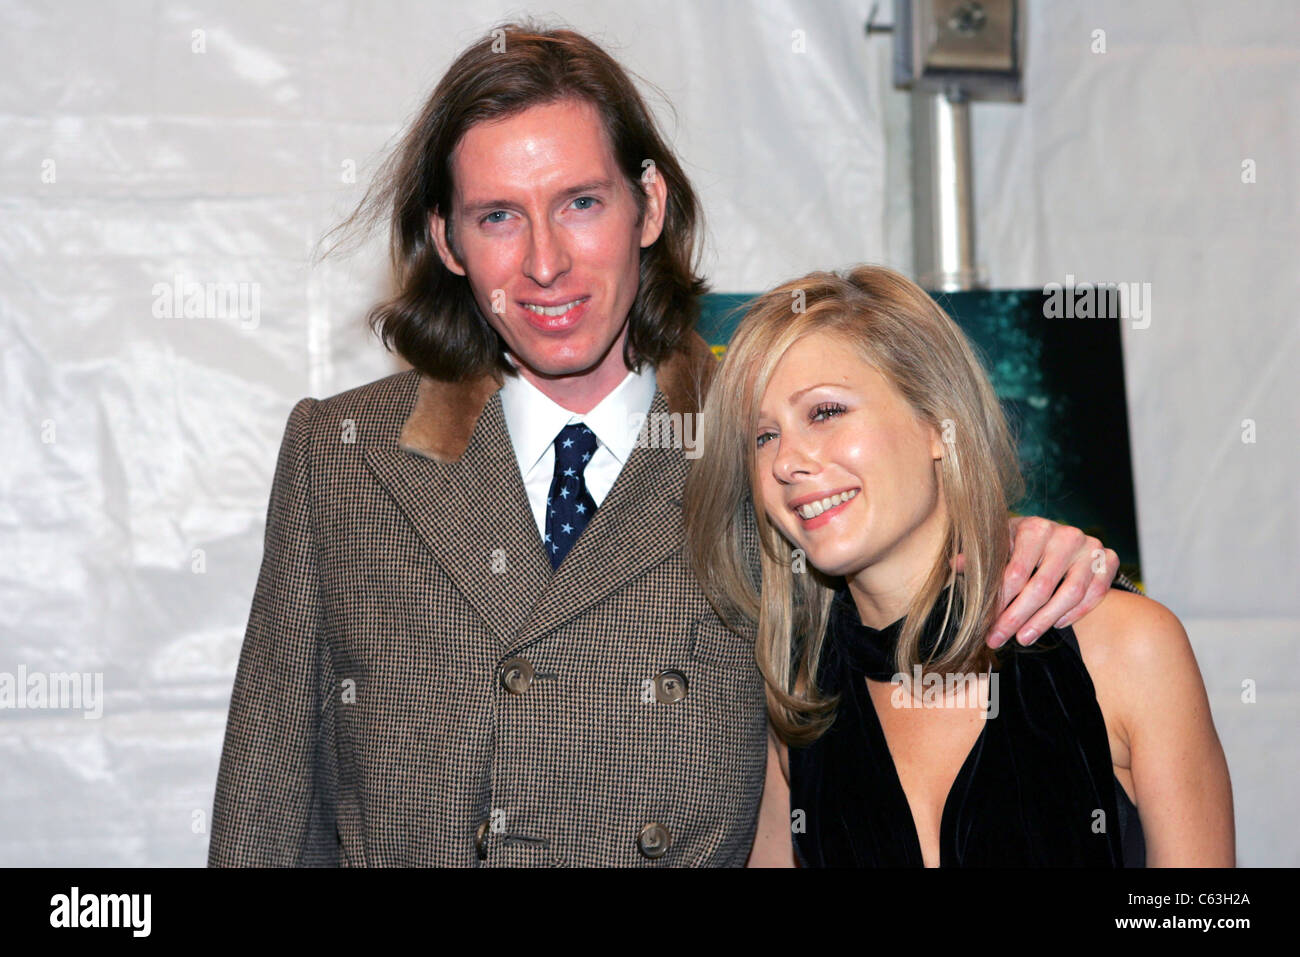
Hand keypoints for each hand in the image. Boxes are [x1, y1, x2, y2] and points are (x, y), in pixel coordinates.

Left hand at [984, 516, 1116, 647]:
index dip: (999, 602)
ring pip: (1070, 594)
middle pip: (1041, 586)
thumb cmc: (1021, 544)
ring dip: (1045, 621)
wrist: (1059, 537)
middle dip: (1017, 617)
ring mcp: (1091, 547)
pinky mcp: (1109, 559)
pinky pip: (1095, 594)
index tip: (985, 624)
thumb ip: (980, 558)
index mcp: (1034, 527)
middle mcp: (1066, 534)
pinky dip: (1075, 613)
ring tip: (1024, 638)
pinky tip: (1056, 625)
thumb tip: (954, 565)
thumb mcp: (999, 545)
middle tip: (999, 638)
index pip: (1016, 572)